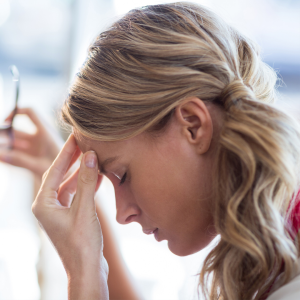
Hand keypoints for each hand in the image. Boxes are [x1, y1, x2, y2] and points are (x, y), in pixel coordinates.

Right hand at [0, 108, 62, 176]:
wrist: (72, 181)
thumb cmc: (63, 173)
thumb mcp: (40, 166)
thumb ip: (21, 161)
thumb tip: (0, 155)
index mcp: (45, 133)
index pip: (30, 113)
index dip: (16, 112)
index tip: (5, 121)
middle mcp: (39, 137)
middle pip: (16, 130)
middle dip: (5, 135)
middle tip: (1, 146)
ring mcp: (34, 147)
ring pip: (14, 142)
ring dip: (6, 147)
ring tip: (2, 154)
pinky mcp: (32, 157)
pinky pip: (16, 152)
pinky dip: (8, 155)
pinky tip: (3, 159)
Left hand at [32, 134, 108, 298]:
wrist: (87, 269)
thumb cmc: (82, 243)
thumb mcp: (85, 209)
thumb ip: (87, 181)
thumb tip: (90, 156)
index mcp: (43, 204)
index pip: (53, 171)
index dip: (65, 153)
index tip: (75, 137)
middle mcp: (47, 206)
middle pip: (59, 176)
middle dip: (71, 159)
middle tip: (83, 142)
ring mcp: (58, 212)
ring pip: (69, 185)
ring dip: (81, 172)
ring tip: (91, 156)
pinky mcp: (69, 216)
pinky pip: (76, 194)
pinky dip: (86, 185)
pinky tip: (98, 176)